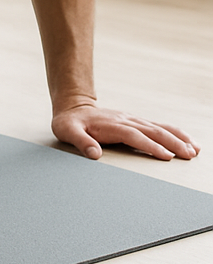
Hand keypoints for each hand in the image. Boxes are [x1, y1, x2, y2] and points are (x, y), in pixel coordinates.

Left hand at [52, 102, 199, 160]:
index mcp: (111, 125)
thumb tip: (94, 154)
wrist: (73, 107)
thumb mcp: (67, 131)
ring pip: (159, 128)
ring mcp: (131, 120)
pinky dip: (175, 132)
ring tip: (195, 149)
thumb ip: (80, 141)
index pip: (134, 136)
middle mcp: (125, 120)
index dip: (150, 146)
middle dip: (172, 142)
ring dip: (178, 137)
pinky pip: (158, 126)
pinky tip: (188, 140)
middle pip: (152, 131)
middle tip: (189, 155)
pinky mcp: (135, 121)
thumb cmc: (70, 122)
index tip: (166, 156)